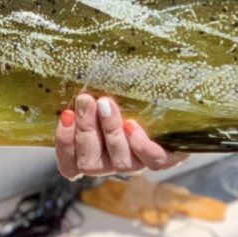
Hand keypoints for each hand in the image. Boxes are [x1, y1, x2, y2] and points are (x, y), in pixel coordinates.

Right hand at [55, 91, 181, 179]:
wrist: (172, 109)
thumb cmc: (128, 99)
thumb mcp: (104, 97)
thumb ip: (86, 96)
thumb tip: (66, 70)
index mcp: (92, 155)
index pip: (70, 166)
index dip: (64, 145)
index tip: (65, 115)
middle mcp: (112, 165)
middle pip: (91, 163)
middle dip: (86, 130)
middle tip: (86, 100)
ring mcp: (137, 164)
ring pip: (120, 162)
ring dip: (110, 131)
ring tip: (107, 103)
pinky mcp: (164, 159)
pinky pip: (153, 161)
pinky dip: (141, 145)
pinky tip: (133, 125)